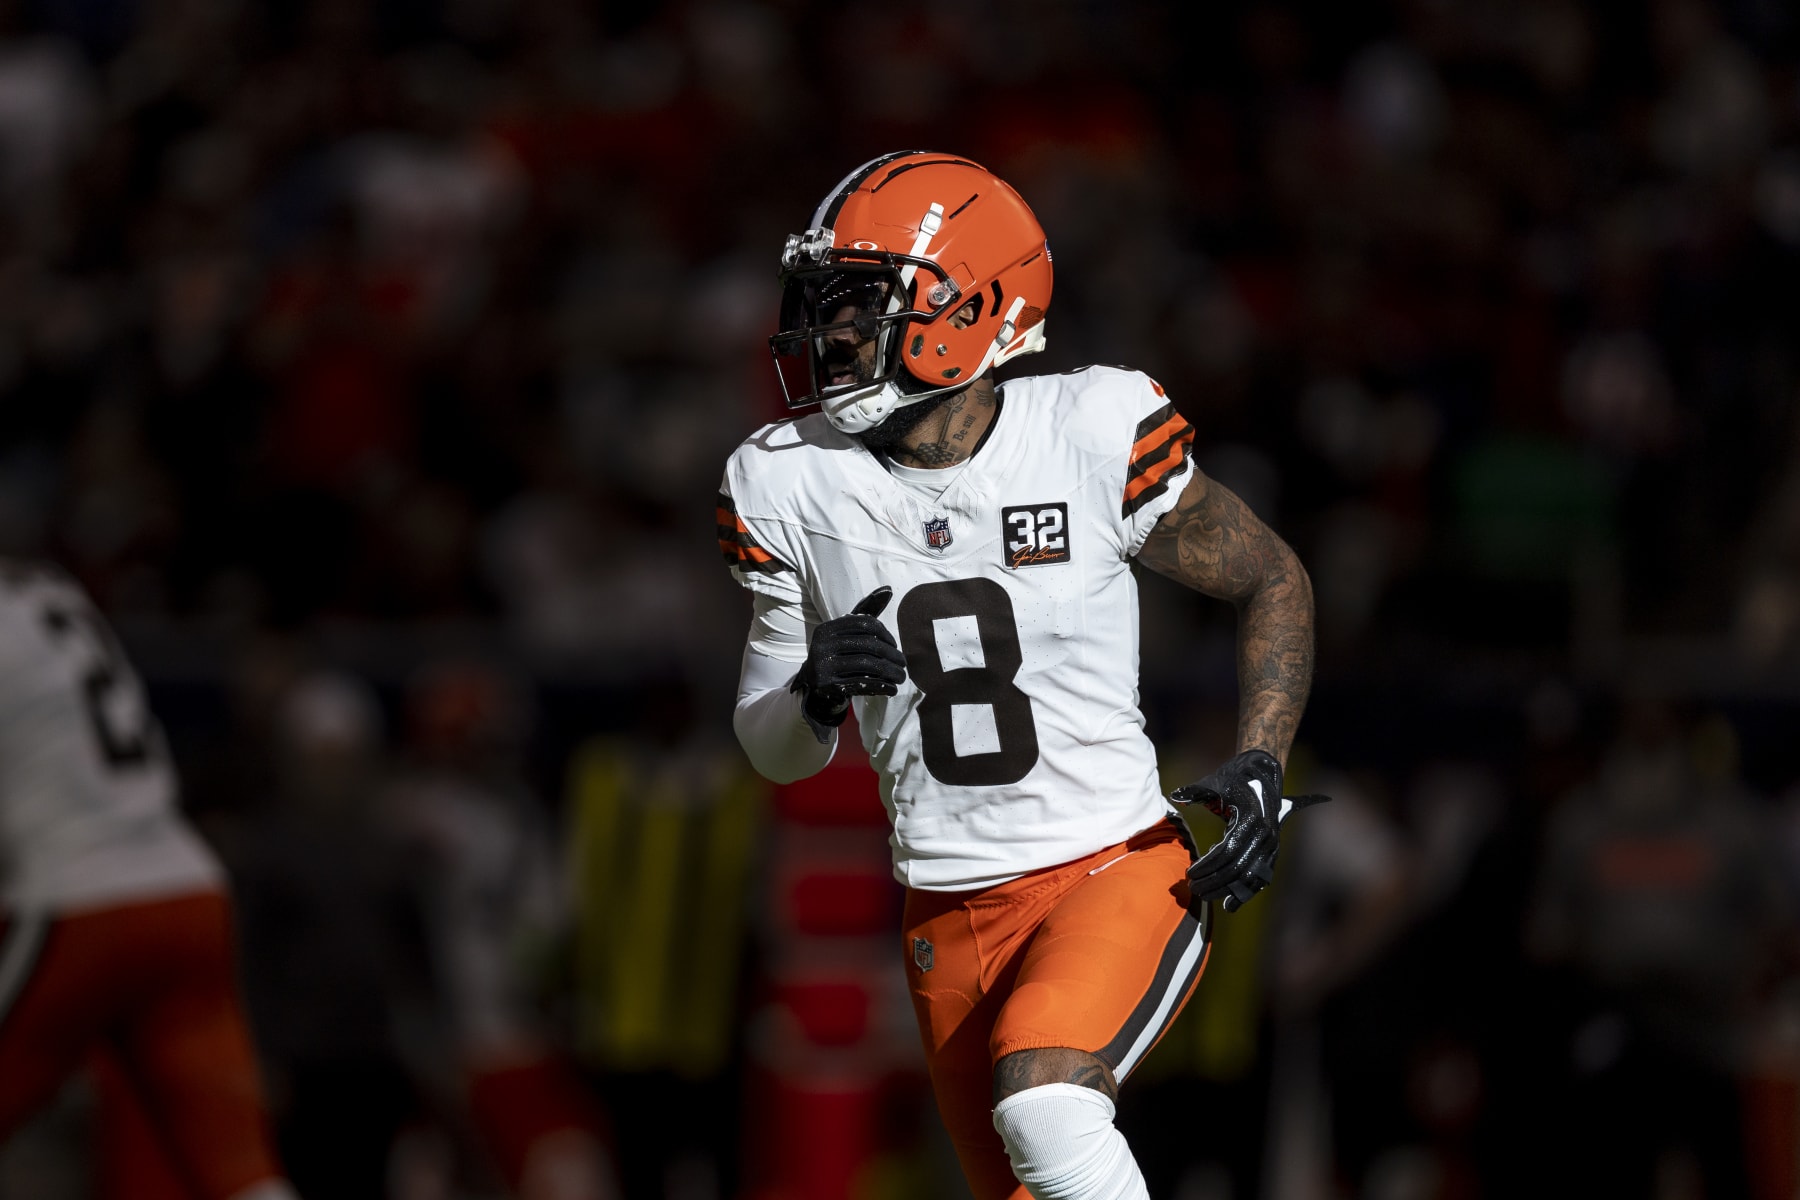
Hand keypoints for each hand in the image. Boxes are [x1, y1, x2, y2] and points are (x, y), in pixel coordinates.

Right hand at [790, 587, 906, 740]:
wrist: (815, 686)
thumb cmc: (838, 655)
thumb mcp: (846, 633)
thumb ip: (866, 611)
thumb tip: (888, 589)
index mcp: (827, 629)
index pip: (864, 623)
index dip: (885, 634)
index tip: (895, 646)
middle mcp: (822, 645)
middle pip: (868, 644)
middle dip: (891, 654)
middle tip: (903, 663)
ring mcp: (823, 667)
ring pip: (867, 664)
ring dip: (891, 671)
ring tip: (901, 676)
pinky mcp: (828, 687)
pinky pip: (862, 684)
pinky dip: (881, 686)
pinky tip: (891, 688)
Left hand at [1172, 749, 1329, 911]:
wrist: (1262, 776)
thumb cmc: (1233, 781)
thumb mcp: (1213, 783)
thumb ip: (1195, 791)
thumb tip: (1176, 796)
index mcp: (1251, 819)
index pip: (1227, 851)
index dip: (1207, 865)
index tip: (1189, 873)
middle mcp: (1265, 835)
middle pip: (1237, 868)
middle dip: (1213, 881)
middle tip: (1192, 887)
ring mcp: (1271, 846)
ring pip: (1249, 877)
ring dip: (1226, 889)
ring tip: (1203, 894)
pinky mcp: (1272, 853)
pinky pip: (1259, 878)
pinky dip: (1245, 892)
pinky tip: (1229, 905)